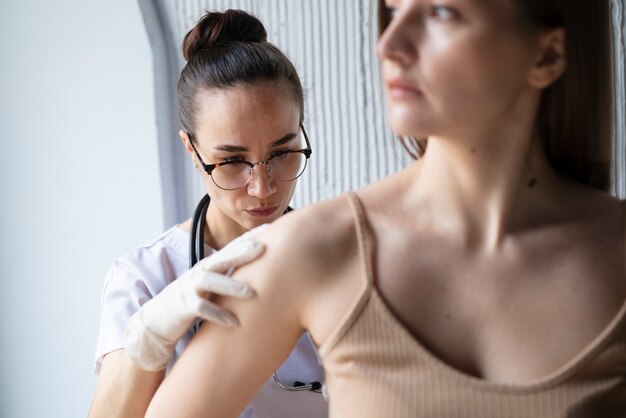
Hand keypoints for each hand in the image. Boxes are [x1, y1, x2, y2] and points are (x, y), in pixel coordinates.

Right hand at [123, 225, 266, 370]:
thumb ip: (234, 276)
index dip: (250, 237)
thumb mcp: (214, 285)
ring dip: (231, 286)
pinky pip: (201, 309)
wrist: (160, 319)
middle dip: (242, 252)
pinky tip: (235, 322)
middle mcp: (201, 272)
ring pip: (210, 281)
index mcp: (211, 265)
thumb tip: (266, 271)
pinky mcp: (184, 307)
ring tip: (252, 293)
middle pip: (222, 258)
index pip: (233, 247)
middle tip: (262, 248)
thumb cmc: (195, 300)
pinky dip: (218, 315)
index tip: (271, 228)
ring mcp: (191, 288)